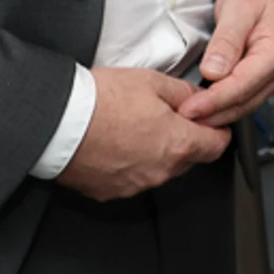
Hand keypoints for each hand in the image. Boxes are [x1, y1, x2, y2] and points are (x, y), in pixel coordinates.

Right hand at [59, 67, 232, 200]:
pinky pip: (132, 179)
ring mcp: (135, 185)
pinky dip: (130, 164)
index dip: (217, 130)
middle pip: (189, 159)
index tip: (211, 122)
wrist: (56, 123)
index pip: (217, 146)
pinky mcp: (111, 192)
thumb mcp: (151, 81)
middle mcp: (161, 171)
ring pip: (160, 170)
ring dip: (156, 152)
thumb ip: (183, 94)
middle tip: (165, 116)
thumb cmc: (100, 101)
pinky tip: (115, 143)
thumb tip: (197, 100)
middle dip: (184, 139)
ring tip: (133, 126)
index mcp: (178, 144)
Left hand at [178, 0, 273, 127]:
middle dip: (214, 112)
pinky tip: (209, 106)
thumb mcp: (237, 7)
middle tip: (184, 117)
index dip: (214, 100)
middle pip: (245, 100)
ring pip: (247, 104)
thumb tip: (213, 71)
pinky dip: (228, 104)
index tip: (190, 108)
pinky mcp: (271, 78)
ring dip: (219, 113)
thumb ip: (226, 41)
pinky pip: (248, 97)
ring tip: (192, 116)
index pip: (243, 85)